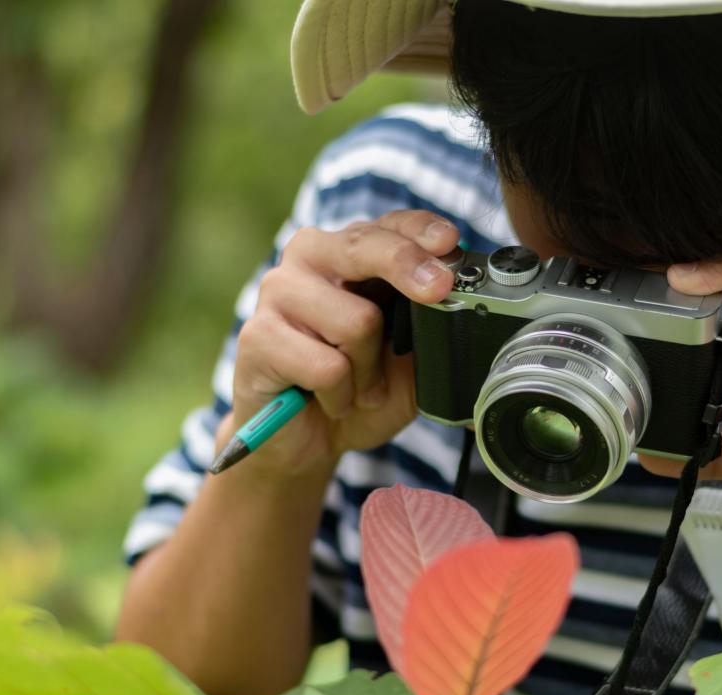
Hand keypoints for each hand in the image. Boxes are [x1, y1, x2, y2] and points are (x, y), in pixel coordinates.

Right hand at [225, 210, 459, 478]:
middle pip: (365, 247)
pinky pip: (328, 367)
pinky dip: (343, 396)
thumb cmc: (358, 390)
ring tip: (359, 389)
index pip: (389, 225)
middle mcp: (310, 259)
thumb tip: (463, 306)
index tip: (451, 243)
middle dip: (408, 267)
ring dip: (371, 372)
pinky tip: (330, 400)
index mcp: (350, 253)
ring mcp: (278, 292)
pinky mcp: (257, 336)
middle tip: (438, 291)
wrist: (306, 441)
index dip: (422, 231)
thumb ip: (430, 329)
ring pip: (356, 321)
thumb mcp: (409, 361)